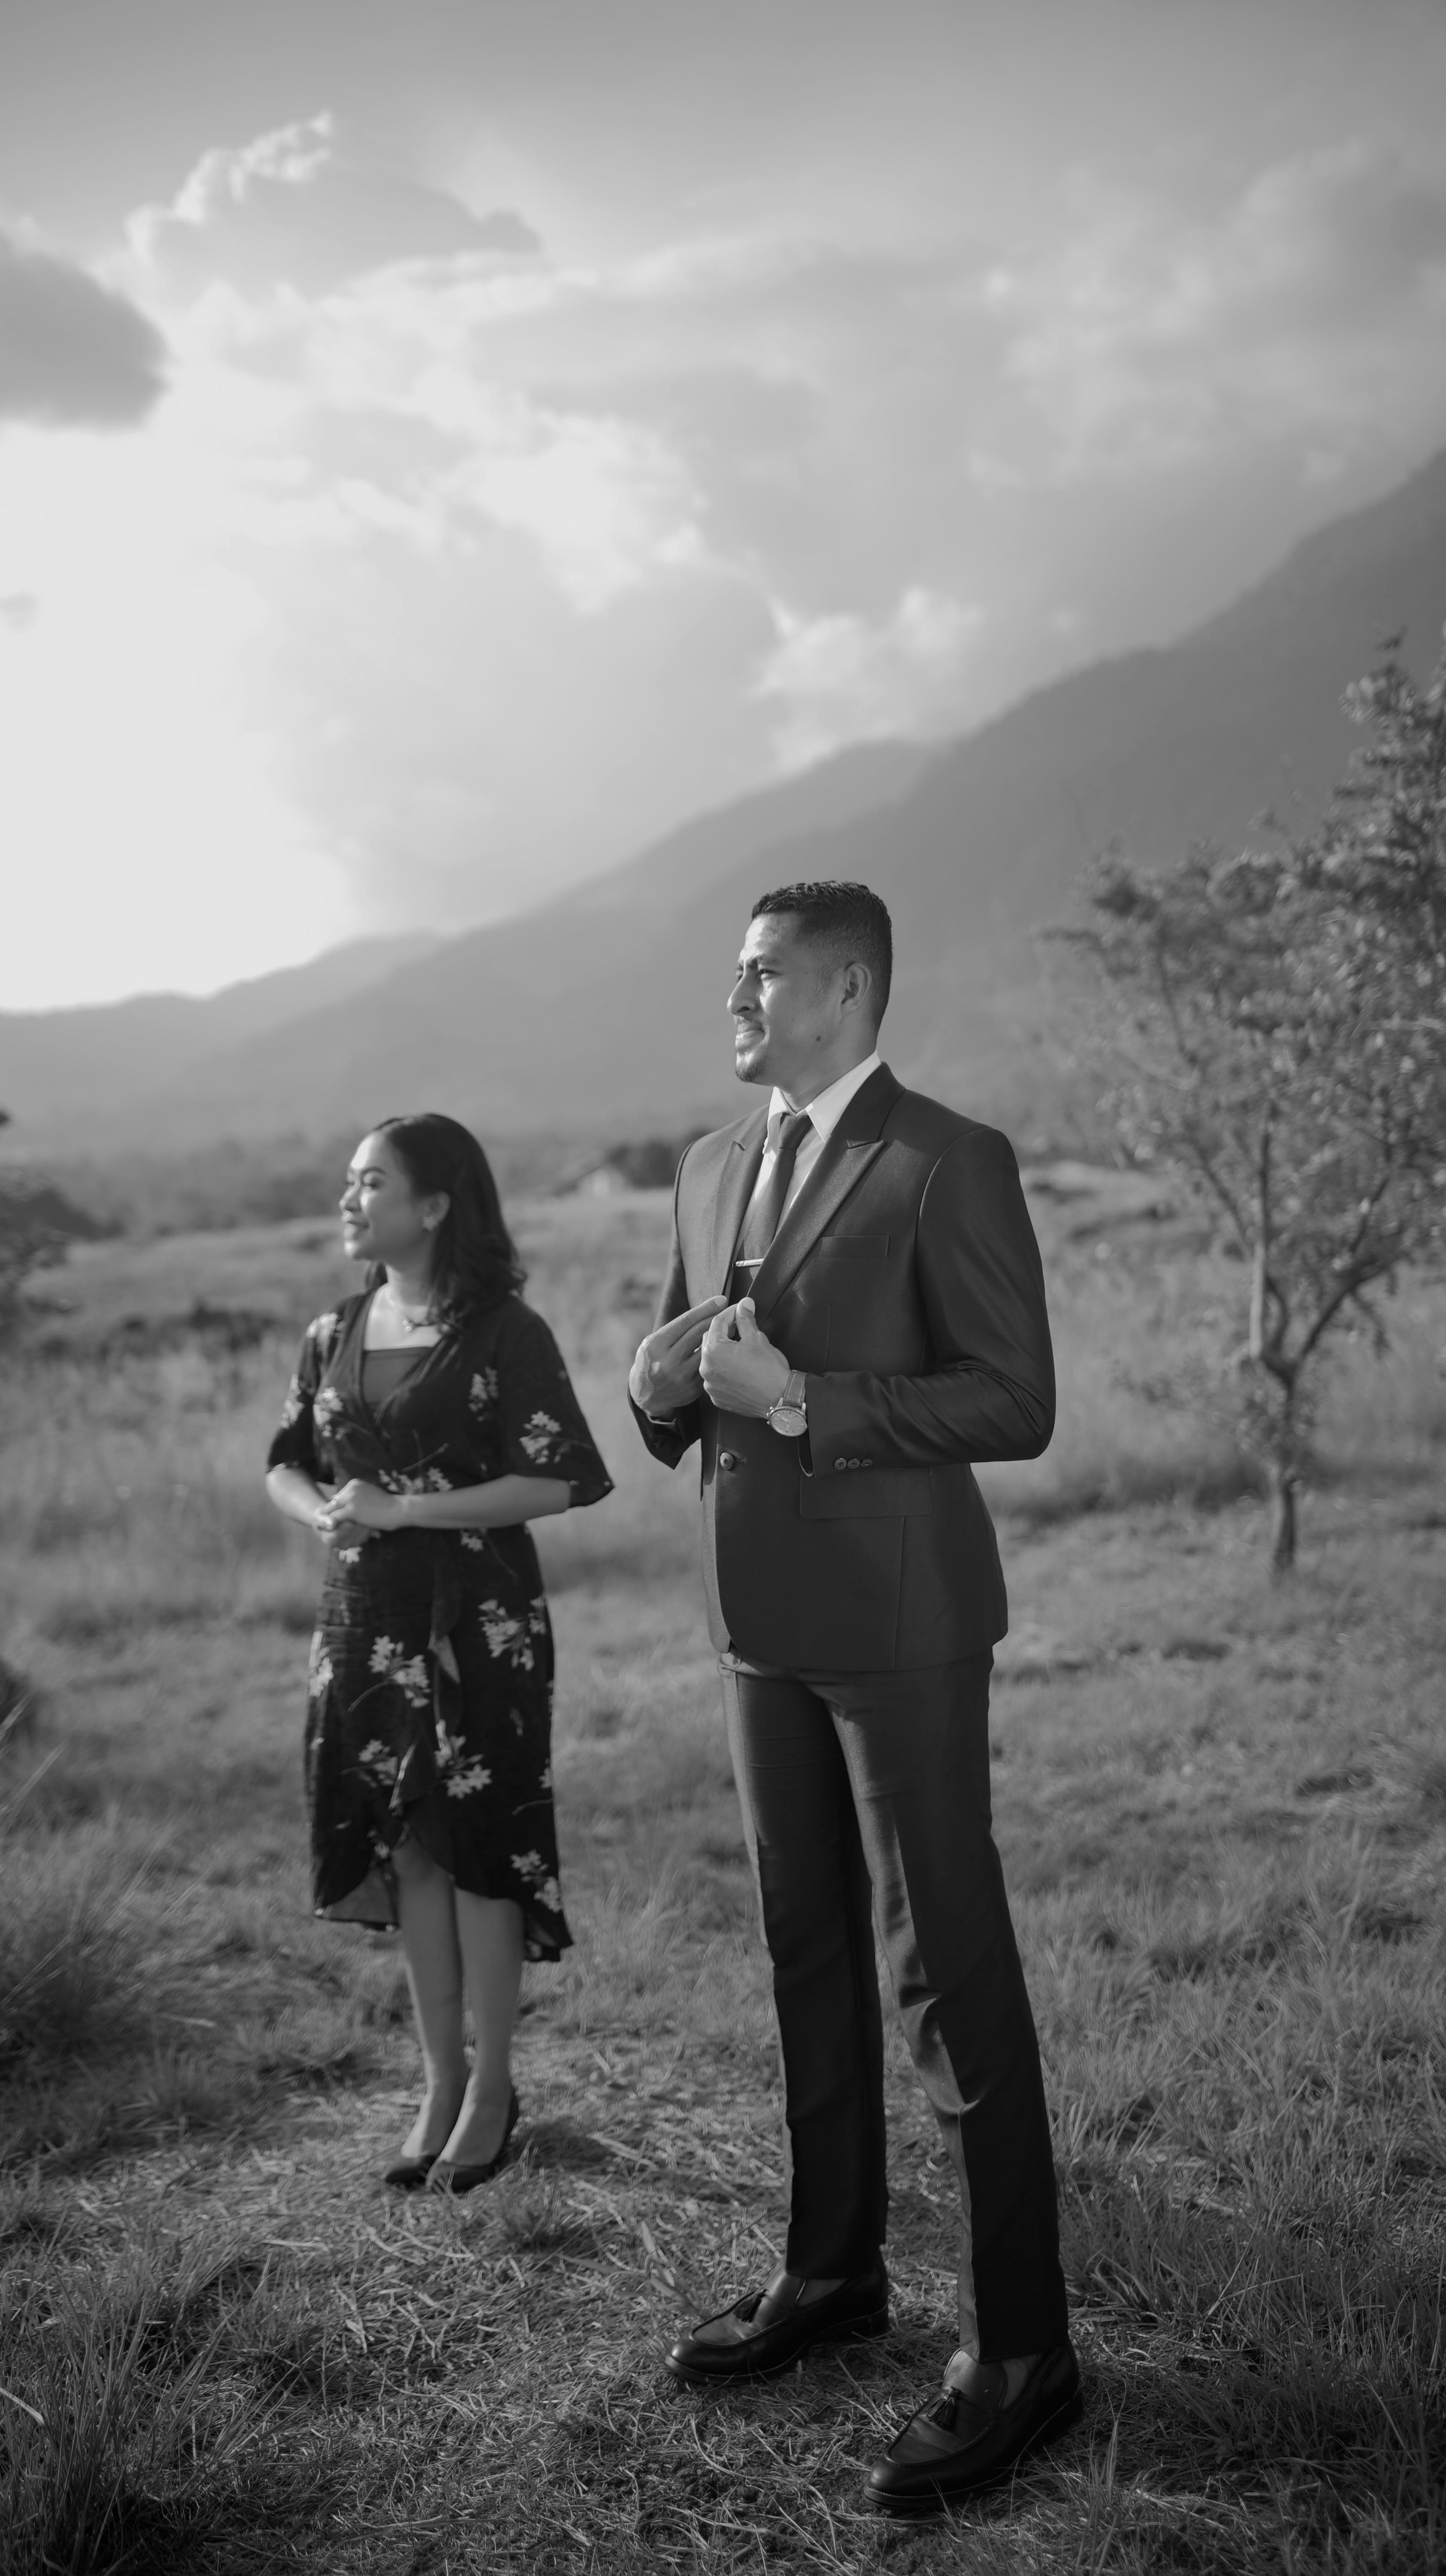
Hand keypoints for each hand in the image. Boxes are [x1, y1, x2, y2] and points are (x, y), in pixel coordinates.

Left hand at [315, 1478, 403, 1536]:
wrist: (399, 1509)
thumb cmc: (388, 1505)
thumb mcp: (370, 1495)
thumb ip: (358, 1498)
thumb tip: (350, 1505)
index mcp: (354, 1484)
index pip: (338, 1497)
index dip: (338, 1509)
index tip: (341, 1519)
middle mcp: (350, 1489)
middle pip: (333, 1503)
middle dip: (332, 1515)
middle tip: (333, 1527)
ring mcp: (350, 1499)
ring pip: (331, 1511)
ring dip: (330, 1521)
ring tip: (332, 1531)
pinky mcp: (351, 1510)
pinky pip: (335, 1519)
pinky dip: (334, 1526)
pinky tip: (336, 1533)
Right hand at [630, 1294, 726, 1417]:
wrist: (647, 1395)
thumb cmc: (652, 1361)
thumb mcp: (652, 1343)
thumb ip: (673, 1331)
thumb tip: (703, 1312)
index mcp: (657, 1344)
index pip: (686, 1321)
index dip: (706, 1308)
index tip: (721, 1300)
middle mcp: (668, 1360)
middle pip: (699, 1333)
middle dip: (717, 1318)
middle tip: (731, 1309)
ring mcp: (681, 1375)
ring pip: (708, 1350)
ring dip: (722, 1337)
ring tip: (733, 1326)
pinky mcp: (693, 1387)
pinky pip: (709, 1365)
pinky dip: (718, 1355)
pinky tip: (727, 1347)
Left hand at [698, 1299, 790, 1418]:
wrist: (780, 1399)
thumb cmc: (769, 1370)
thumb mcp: (757, 1338)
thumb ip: (745, 1319)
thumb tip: (744, 1304)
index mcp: (713, 1350)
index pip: (717, 1323)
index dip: (730, 1313)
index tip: (739, 1309)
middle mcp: (706, 1369)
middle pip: (710, 1341)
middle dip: (724, 1331)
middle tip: (739, 1326)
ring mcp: (710, 1385)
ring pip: (712, 1361)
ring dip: (722, 1352)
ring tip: (739, 1348)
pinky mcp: (718, 1397)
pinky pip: (716, 1378)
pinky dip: (724, 1371)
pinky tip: (738, 1368)